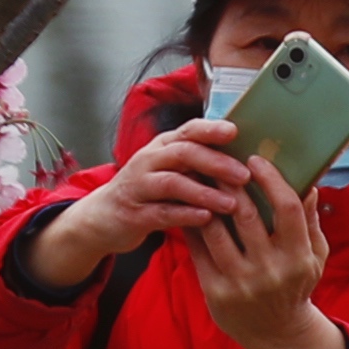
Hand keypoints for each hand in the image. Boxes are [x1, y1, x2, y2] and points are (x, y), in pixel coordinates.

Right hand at [19, 116, 262, 293]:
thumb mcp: (169, 170)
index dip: (210, 129)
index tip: (236, 131)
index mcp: (161, 147)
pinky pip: (161, 212)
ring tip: (231, 203)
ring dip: (204, 192)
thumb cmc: (148, 192)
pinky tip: (206, 219)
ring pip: (172, 183)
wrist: (103, 217)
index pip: (187, 130)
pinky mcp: (134, 213)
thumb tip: (245, 159)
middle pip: (182, 153)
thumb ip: (197, 163)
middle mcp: (148, 161)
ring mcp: (138, 186)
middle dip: (215, 162)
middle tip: (244, 175)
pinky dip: (185, 215)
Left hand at [182, 155, 348, 348]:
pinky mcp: (215, 290)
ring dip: (203, 197)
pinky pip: (197, 247)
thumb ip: (310, 221)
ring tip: (197, 172)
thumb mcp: (314, 256)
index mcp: (299, 258)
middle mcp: (270, 270)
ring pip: (214, 228)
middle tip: (217, 156)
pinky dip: (191, 221)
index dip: (271, 179)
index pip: (287, 209)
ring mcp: (241, 282)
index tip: (256, 158)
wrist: (276, 333)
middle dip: (228, 180)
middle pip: (244, 214)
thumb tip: (309, 181)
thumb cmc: (296, 283)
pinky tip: (187, 202)